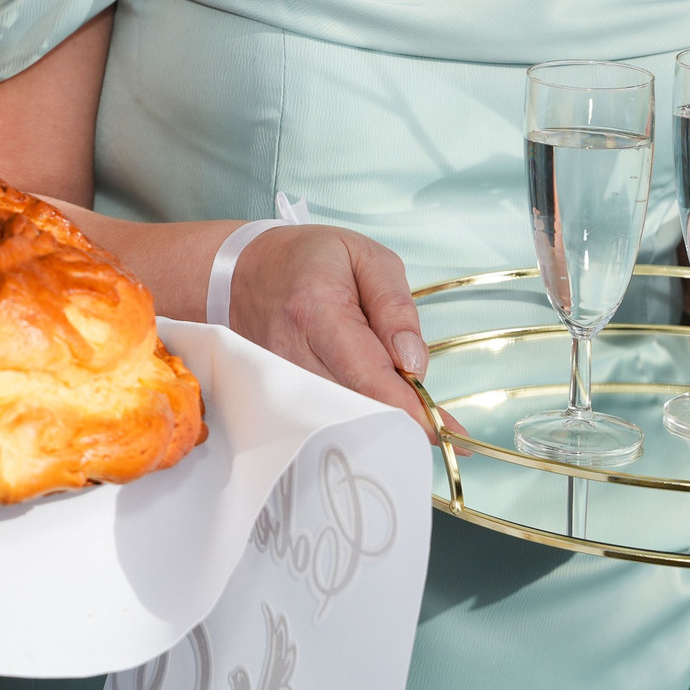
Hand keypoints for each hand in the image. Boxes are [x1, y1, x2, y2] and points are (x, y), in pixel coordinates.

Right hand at [228, 223, 443, 437]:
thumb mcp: (368, 258)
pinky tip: (371, 403)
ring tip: (402, 402)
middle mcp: (290, 350)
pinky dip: (353, 414)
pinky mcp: (273, 391)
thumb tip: (413, 364)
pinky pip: (321, 413)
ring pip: (339, 417)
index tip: (443, 431)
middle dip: (399, 417)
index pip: (369, 376)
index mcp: (317, 309)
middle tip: (436, 422)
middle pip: (355, 406)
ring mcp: (276, 376)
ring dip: (377, 416)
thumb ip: (396, 307)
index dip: (409, 409)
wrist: (246, 267)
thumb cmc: (309, 258)